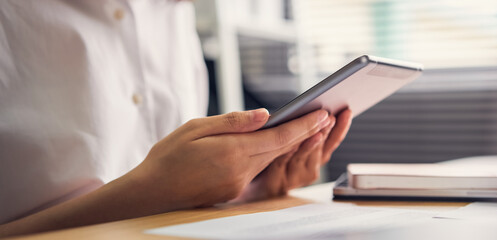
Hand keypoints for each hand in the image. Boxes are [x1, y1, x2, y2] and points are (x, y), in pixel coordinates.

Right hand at [127, 108, 330, 210]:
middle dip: (305, 133)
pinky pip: (257, 169)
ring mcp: (238, 184)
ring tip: (308, 128)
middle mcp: (240, 171)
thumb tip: (265, 116)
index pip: (278, 137)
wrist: (152, 193)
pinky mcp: (233, 191)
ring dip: (290, 144)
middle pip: (280, 149)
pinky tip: (275, 144)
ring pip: (271, 159)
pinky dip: (270, 155)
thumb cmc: (168, 157)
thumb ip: (233, 122)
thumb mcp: (195, 129)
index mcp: (232, 151)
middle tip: (324, 117)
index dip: (303, 125)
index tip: (322, 114)